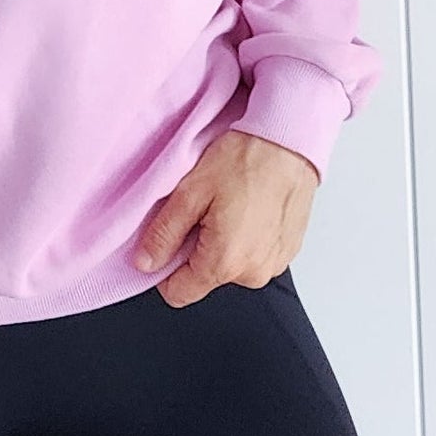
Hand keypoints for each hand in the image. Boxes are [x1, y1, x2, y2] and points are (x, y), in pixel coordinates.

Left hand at [132, 129, 319, 306]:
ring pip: (230, 267)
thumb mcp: (191, 191)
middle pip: (204, 278)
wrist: (290, 141)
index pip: (178, 293)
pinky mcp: (288, 252)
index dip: (164, 267)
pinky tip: (249, 206)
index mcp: (224, 263)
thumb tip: (145, 263)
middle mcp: (253, 273)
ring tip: (230, 204)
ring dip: (223, 242)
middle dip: (196, 248)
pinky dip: (246, 237)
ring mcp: (274, 265)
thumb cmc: (245, 160)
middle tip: (205, 208)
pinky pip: (254, 256)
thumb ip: (164, 233)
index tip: (170, 237)